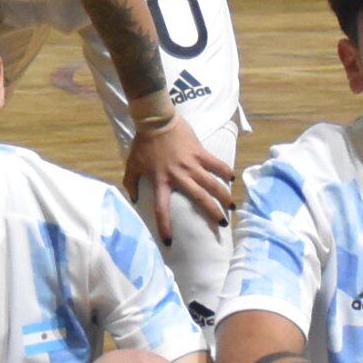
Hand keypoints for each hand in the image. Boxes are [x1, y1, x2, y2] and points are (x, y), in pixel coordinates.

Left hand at [124, 117, 234, 237]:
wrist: (156, 120)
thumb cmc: (143, 143)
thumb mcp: (132, 164)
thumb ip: (130, 183)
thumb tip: (133, 199)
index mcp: (161, 181)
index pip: (162, 210)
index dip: (165, 227)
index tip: (169, 242)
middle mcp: (179, 176)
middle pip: (199, 199)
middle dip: (212, 213)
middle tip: (222, 224)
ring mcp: (192, 164)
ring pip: (212, 184)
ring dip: (224, 195)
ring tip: (231, 205)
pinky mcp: (200, 152)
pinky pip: (216, 164)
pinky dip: (225, 171)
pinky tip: (232, 178)